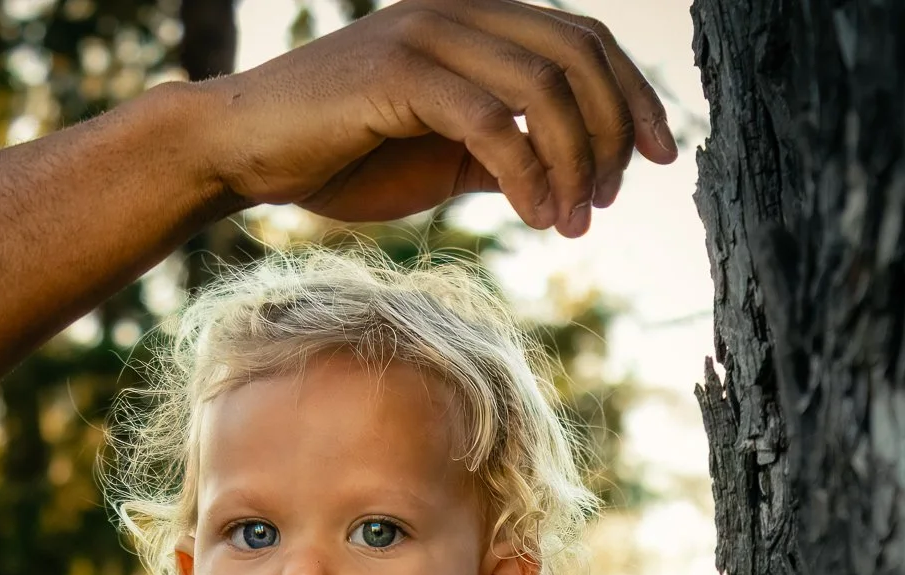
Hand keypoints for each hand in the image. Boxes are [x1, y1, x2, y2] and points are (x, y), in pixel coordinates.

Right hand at [197, 0, 674, 237]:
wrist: (244, 151)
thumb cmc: (338, 157)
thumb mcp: (440, 157)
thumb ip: (502, 151)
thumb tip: (568, 176)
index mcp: (475, 23)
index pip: (583, 41)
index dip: (633, 96)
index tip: (660, 157)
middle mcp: (459, 13)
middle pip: (578, 56)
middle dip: (614, 132)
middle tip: (610, 200)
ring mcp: (428, 36)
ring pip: (544, 89)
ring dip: (574, 163)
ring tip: (573, 223)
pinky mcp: (398, 74)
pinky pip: (491, 123)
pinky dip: (528, 174)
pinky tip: (536, 217)